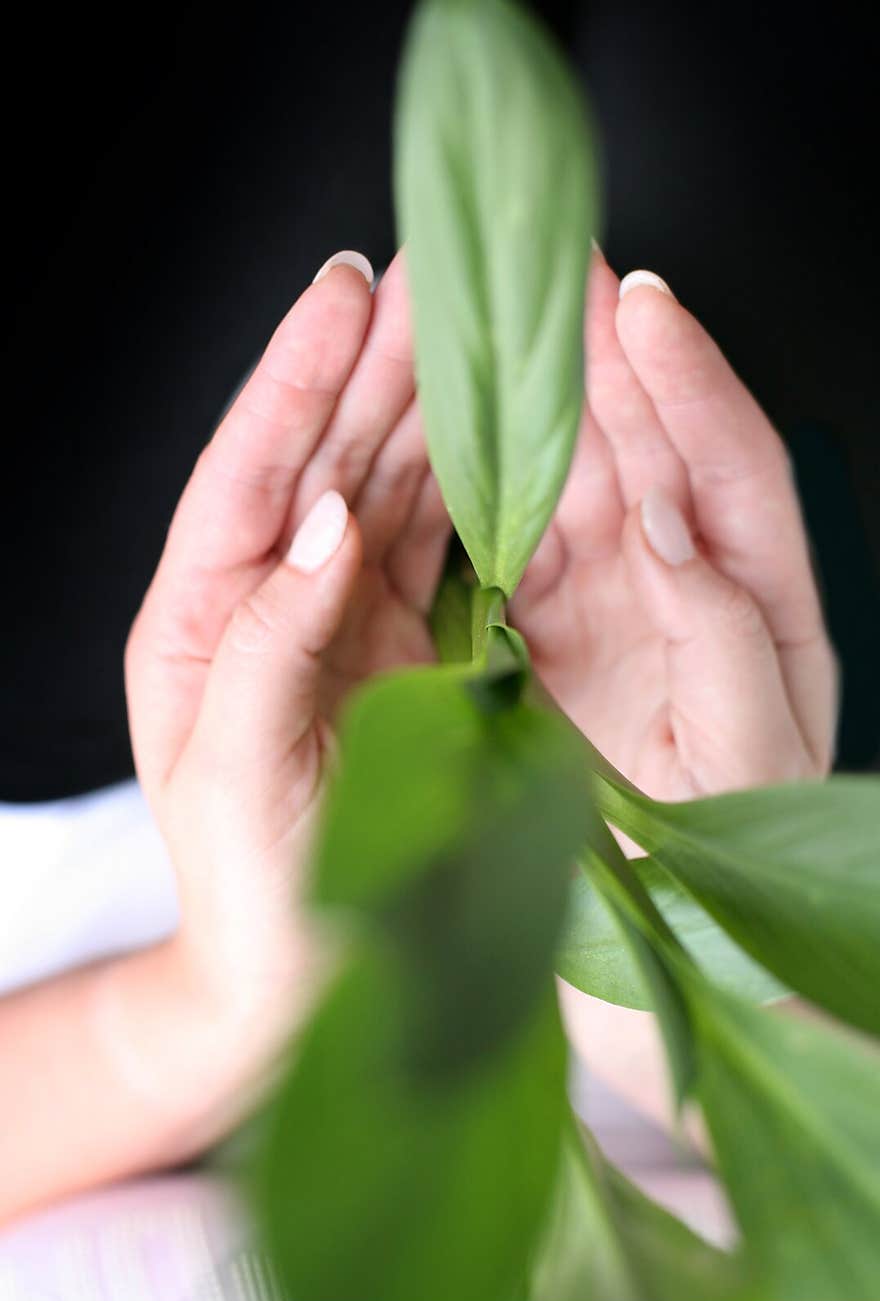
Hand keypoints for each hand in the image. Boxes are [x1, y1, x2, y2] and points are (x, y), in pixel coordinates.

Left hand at [125, 249, 446, 1118]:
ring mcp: (336, 625)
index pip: (247, 474)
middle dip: (377, 366)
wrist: (295, 984)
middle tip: (435, 278)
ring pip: (384, 490)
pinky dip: (469, 491)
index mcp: (199, 625)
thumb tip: (325, 520)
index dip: (295, 376)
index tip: (343, 290)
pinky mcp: (397, 653)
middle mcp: (265, 607)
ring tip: (476, 332)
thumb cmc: (251, 896)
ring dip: (427, 410)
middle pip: (323, 459)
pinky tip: (500, 438)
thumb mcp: (239, 774)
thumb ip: (269, 641)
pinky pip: (434, 551)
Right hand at [512, 251, 836, 1129]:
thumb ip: (720, 631)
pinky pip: (513, 550)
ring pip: (573, 486)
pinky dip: (485, 492)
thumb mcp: (746, 760)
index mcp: (760, 613)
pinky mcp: (544, 647)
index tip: (638, 302)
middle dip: (606, 355)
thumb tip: (653, 515)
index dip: (685, 379)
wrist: (667, 968)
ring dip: (538, 406)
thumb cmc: (725, 881)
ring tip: (492, 328)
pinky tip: (455, 442)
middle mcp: (689, 595)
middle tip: (552, 271)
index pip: (727, 467)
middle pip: (648, 449)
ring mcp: (613, 615)